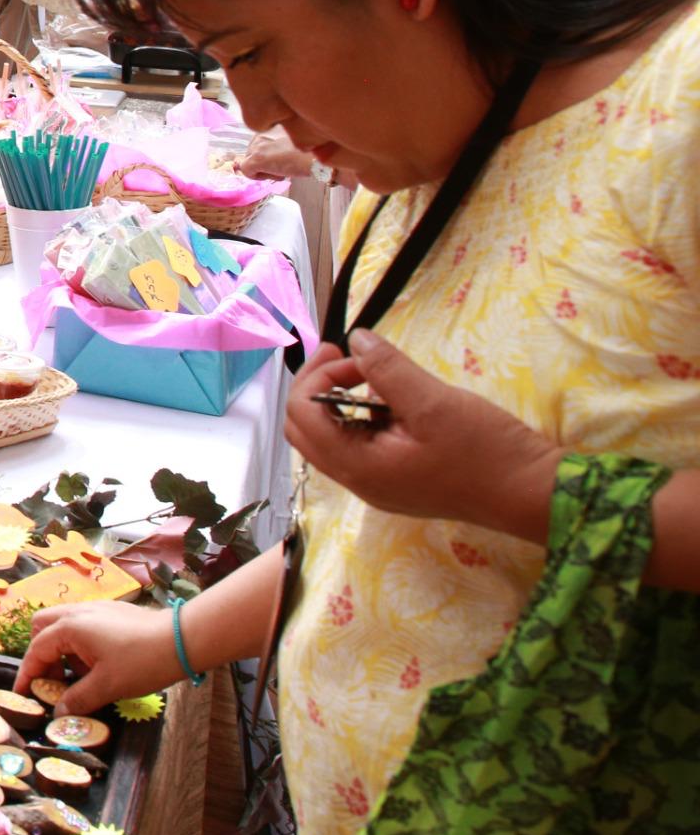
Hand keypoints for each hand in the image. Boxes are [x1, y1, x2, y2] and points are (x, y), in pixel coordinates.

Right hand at [13, 600, 181, 715]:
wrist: (182, 640)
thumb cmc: (142, 662)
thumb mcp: (107, 687)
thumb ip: (78, 700)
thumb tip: (59, 714)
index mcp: (70, 627)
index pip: (37, 651)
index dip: (27, 674)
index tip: (22, 692)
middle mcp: (77, 612)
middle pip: (43, 628)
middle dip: (41, 654)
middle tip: (52, 680)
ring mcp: (95, 609)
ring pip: (62, 624)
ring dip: (61, 649)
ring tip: (77, 675)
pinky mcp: (111, 612)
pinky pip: (82, 625)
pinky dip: (78, 644)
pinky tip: (97, 664)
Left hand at [238, 131, 317, 180]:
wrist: (319, 158)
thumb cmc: (314, 151)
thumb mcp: (297, 140)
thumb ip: (283, 143)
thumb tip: (276, 156)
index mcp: (272, 125)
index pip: (261, 142)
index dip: (271, 154)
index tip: (285, 159)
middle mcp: (262, 131)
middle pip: (253, 151)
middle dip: (266, 161)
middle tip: (284, 167)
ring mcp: (258, 145)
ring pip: (250, 161)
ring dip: (264, 169)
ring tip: (284, 170)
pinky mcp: (257, 158)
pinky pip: (246, 170)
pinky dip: (257, 176)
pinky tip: (275, 175)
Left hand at [284, 329, 561, 539]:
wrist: (534, 496)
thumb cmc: (487, 452)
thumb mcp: (434, 402)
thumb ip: (388, 369)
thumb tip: (356, 339)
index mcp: (358, 467)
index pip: (301, 417)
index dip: (316, 377)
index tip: (348, 353)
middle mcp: (359, 482)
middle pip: (305, 430)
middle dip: (317, 387)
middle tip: (347, 356)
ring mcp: (378, 485)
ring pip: (330, 438)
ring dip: (338, 401)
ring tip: (373, 376)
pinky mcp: (398, 482)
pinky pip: (359, 447)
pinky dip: (361, 418)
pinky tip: (392, 400)